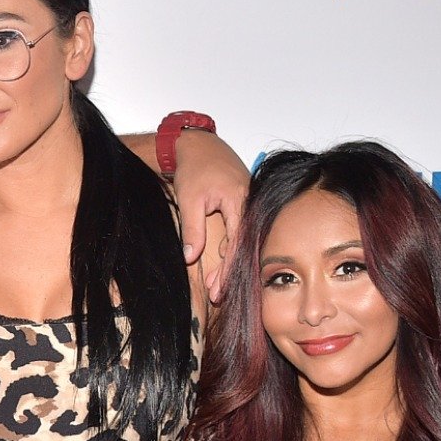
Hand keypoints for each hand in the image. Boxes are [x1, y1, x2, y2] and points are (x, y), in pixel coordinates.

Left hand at [170, 129, 250, 297]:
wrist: (199, 145)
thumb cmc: (195, 167)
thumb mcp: (189, 199)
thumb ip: (192, 229)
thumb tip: (190, 257)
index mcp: (241, 200)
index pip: (238, 243)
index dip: (229, 269)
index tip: (219, 289)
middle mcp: (251, 203)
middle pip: (244, 245)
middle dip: (231, 272)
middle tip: (218, 295)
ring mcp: (250, 204)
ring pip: (243, 240)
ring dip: (231, 263)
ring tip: (218, 287)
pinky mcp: (244, 205)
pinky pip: (241, 232)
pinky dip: (232, 249)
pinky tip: (223, 264)